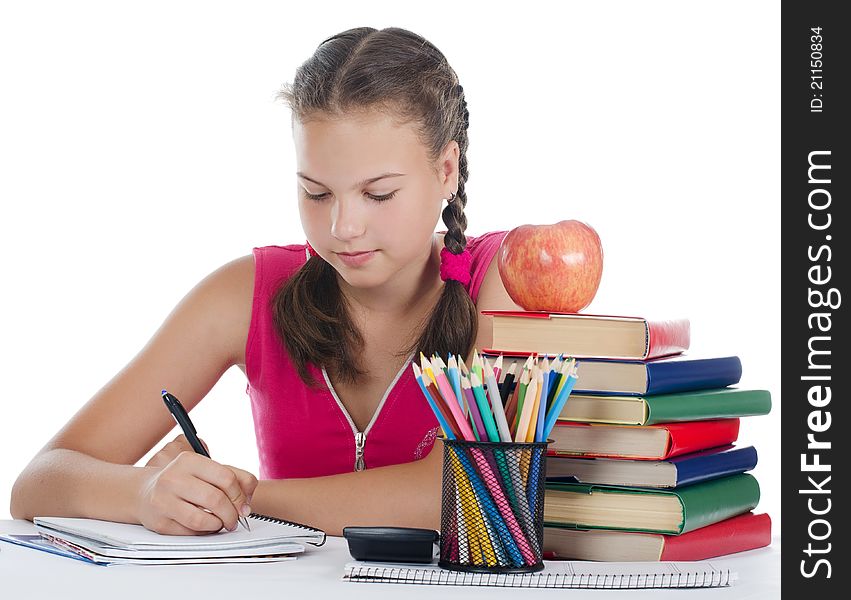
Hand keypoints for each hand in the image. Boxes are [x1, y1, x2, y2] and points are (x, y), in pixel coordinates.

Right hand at [137, 436, 257, 534]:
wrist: (145, 492)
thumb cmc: (184, 481)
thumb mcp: (208, 470)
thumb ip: (237, 478)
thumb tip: (248, 501)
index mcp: (188, 461)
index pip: (226, 478)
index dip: (240, 495)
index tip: (243, 505)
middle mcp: (173, 478)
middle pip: (216, 499)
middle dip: (232, 514)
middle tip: (235, 519)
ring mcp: (163, 501)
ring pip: (202, 519)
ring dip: (218, 525)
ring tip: (220, 522)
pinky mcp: (159, 522)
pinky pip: (190, 532)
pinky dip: (203, 532)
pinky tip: (204, 526)